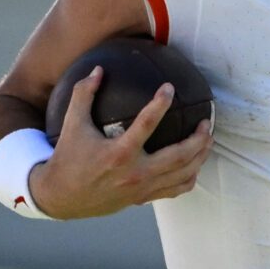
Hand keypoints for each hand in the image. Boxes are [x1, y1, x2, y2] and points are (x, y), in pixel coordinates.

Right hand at [28, 69, 212, 218]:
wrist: (61, 198)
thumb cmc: (68, 158)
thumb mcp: (72, 125)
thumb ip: (83, 94)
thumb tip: (98, 69)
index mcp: (118, 154)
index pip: (146, 125)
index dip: (160, 104)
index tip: (170, 87)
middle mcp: (134, 173)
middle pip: (178, 156)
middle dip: (198, 138)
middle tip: (206, 121)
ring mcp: (142, 189)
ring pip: (183, 174)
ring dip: (200, 156)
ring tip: (208, 139)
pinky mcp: (144, 199)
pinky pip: (176, 190)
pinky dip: (190, 176)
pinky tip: (194, 163)